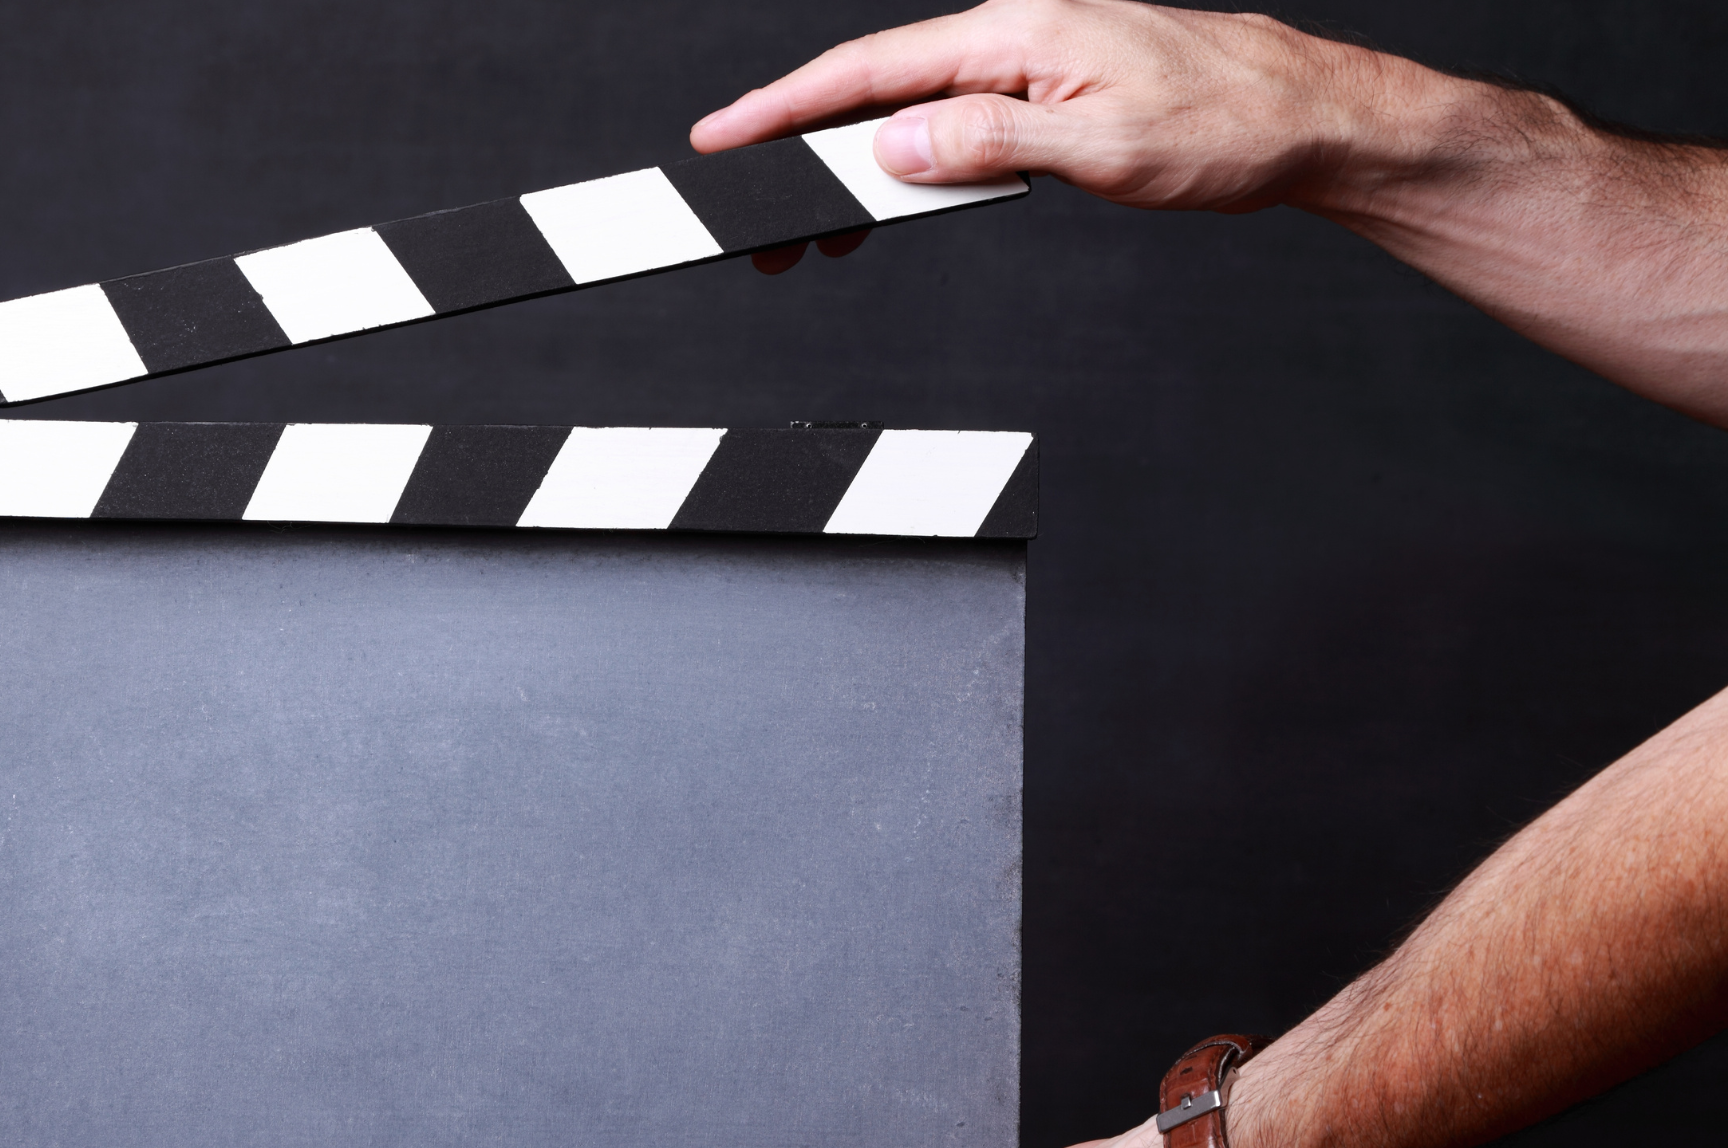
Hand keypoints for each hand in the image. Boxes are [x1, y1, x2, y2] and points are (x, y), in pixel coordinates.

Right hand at [696, 0, 1425, 224]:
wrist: (1313, 120)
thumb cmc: (1231, 125)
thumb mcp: (1102, 146)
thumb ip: (989, 142)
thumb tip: (896, 145)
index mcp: (1014, 36)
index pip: (868, 71)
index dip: (783, 107)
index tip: (724, 138)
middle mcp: (1016, 38)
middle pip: (875, 90)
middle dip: (799, 149)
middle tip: (754, 215)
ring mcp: (1033, 64)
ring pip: (913, 110)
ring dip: (854, 164)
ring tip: (810, 221)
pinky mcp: (1053, 93)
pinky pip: (958, 121)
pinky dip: (912, 159)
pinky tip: (899, 188)